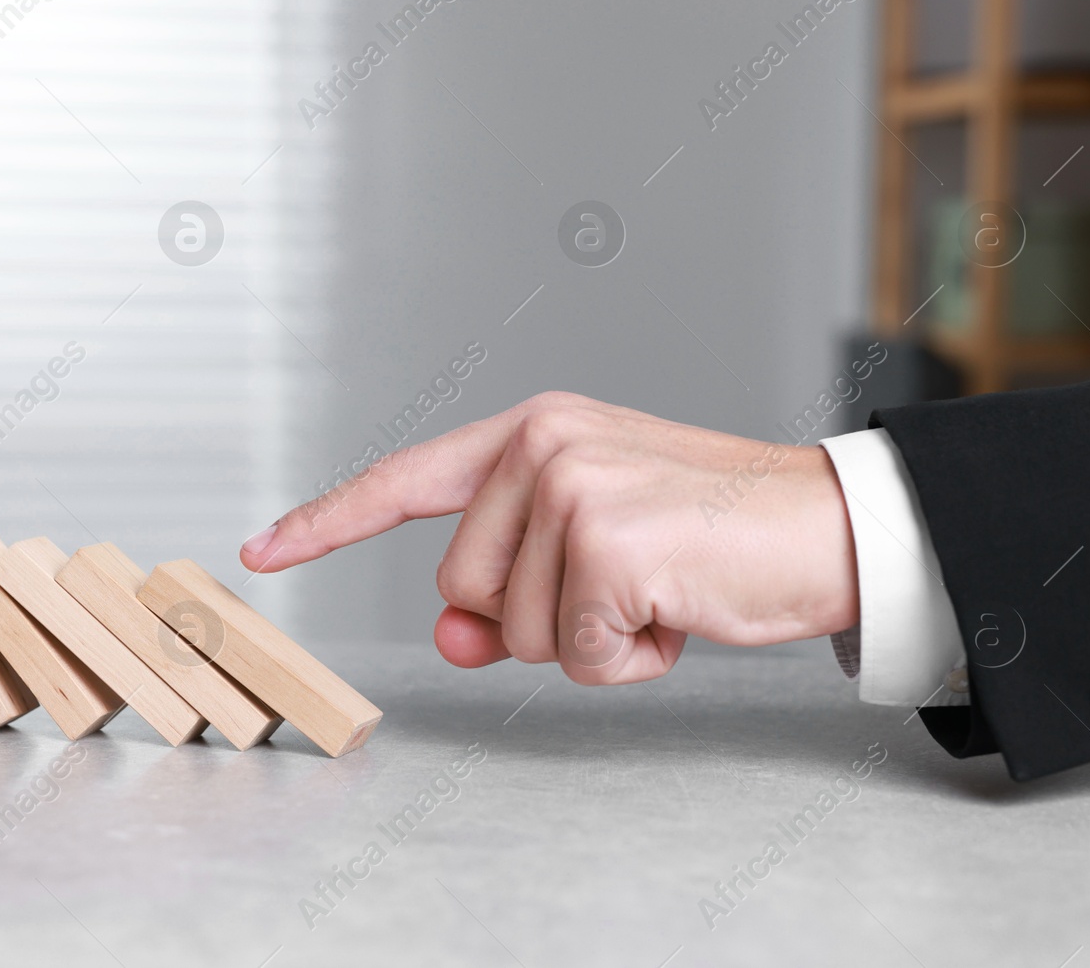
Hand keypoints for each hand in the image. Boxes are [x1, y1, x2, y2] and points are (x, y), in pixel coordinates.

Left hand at [238, 392, 857, 683]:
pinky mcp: (606, 542)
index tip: (263, 550)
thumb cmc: (709, 536)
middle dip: (535, 619)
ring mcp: (570, 487)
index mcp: (532, 431)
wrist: (826, 527)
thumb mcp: (592, 554)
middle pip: (462, 590)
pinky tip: (676, 612)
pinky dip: (628, 659)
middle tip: (625, 585)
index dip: (329, 521)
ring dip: (588, 640)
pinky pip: (575, 654)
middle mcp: (540, 444)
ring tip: (658, 590)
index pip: (406, 480)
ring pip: (513, 631)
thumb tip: (453, 637)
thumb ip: (508, 586)